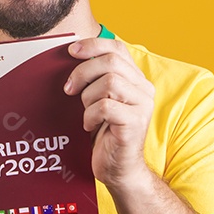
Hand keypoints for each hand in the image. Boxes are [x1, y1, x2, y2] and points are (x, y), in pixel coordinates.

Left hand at [64, 37, 154, 187]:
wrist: (117, 169)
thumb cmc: (104, 134)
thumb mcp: (98, 100)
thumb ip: (94, 79)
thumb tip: (71, 56)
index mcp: (136, 80)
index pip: (118, 48)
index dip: (94, 45)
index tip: (71, 51)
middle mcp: (144, 89)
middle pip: (111, 62)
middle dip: (83, 72)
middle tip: (68, 89)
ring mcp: (142, 106)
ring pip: (109, 82)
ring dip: (88, 97)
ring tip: (86, 113)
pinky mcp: (135, 123)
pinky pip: (106, 107)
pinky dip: (90, 115)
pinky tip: (89, 126)